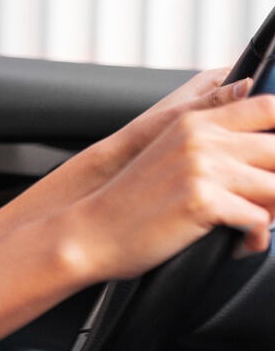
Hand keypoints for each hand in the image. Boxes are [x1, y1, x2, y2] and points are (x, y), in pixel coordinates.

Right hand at [70, 88, 274, 278]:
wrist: (92, 232)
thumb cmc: (134, 203)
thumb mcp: (172, 155)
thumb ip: (213, 143)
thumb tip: (266, 156)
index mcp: (195, 122)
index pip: (268, 107)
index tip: (272, 163)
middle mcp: (201, 137)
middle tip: (268, 204)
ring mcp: (202, 167)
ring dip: (273, 213)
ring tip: (254, 227)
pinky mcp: (202, 200)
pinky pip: (259, 220)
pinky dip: (256, 238)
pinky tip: (239, 243)